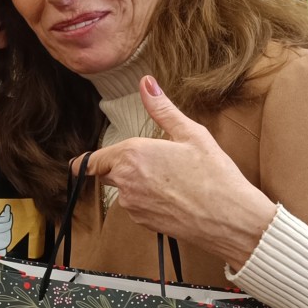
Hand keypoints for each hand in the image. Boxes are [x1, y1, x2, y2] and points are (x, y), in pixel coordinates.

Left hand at [79, 76, 278, 268]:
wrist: (230, 219)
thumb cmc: (214, 175)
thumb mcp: (191, 133)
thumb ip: (162, 108)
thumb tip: (146, 83)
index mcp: (132, 155)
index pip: (93, 160)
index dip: (86, 161)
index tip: (77, 163)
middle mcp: (125, 182)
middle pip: (107, 174)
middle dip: (118, 168)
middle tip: (148, 162)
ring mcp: (133, 205)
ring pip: (123, 191)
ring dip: (135, 184)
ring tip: (170, 179)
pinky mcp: (144, 224)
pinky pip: (136, 208)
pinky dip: (147, 201)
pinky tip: (173, 196)